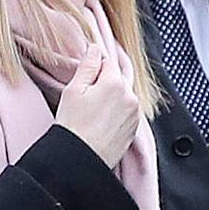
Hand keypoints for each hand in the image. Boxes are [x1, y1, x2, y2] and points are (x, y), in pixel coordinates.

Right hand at [54, 48, 141, 166]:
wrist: (82, 160)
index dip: (95, 65)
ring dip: (113, 95)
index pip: (108, 61)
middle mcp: (130, 97)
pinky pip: (127, 111)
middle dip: (106, 80)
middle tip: (89, 94)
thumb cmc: (73, 127)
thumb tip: (95, 49)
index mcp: (115, 83)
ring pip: (124, 94)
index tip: (88, 72)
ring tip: (94, 110)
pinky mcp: (134, 129)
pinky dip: (117, 111)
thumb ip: (87, 66)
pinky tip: (102, 120)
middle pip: (118, 77)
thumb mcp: (74, 90)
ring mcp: (135, 114)